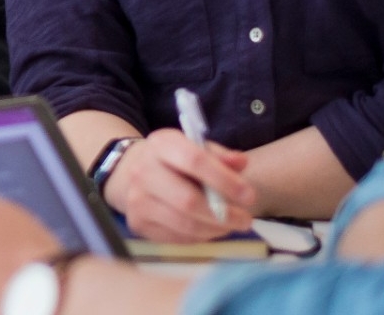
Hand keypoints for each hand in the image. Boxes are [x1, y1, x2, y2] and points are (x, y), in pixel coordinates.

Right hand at [104, 128, 254, 242]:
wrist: (133, 172)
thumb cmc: (175, 162)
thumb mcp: (196, 149)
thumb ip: (220, 156)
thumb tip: (241, 162)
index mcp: (161, 145)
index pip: (194, 161)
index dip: (225, 180)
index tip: (249, 196)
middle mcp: (143, 171)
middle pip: (187, 200)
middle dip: (223, 215)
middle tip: (246, 220)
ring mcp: (137, 200)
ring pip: (184, 224)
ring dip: (215, 229)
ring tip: (230, 225)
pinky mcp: (137, 223)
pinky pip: (177, 238)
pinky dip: (200, 237)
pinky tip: (209, 229)